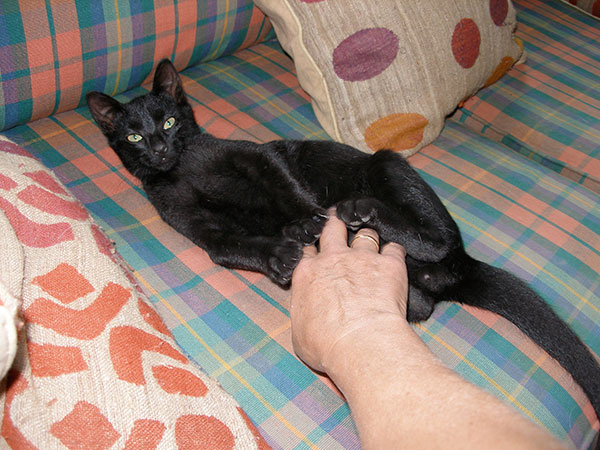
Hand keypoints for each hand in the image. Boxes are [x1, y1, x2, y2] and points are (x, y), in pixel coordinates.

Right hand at [290, 210, 407, 372]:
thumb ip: (304, 315)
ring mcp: (363, 258)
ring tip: (371, 245)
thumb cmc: (327, 345)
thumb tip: (309, 319)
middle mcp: (333, 259)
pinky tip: (395, 259)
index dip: (313, 251)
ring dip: (368, 239)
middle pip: (332, 228)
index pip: (307, 251)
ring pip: (365, 234)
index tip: (317, 254)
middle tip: (339, 224)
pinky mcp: (390, 265)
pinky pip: (395, 248)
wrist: (360, 343)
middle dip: (335, 224)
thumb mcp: (300, 335)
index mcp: (307, 274)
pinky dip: (395, 253)